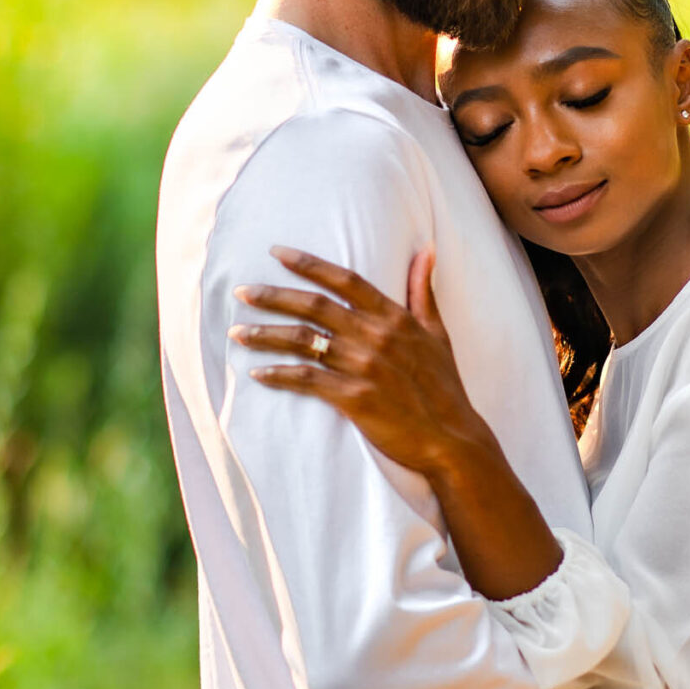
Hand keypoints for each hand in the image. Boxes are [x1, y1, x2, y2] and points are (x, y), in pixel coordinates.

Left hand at [232, 246, 498, 484]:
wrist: (452, 439)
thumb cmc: (444, 386)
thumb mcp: (437, 332)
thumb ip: (423, 290)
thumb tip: (427, 250)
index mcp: (394, 317)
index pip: (345, 280)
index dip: (308, 264)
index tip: (277, 253)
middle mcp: (376, 336)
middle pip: (314, 305)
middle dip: (273, 296)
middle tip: (241, 292)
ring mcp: (364, 367)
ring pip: (303, 341)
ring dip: (265, 334)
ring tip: (238, 332)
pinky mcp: (353, 398)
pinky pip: (306, 380)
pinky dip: (278, 375)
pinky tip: (257, 372)